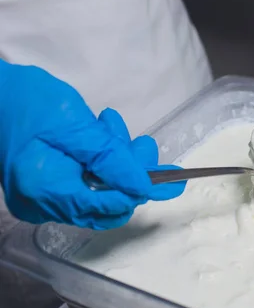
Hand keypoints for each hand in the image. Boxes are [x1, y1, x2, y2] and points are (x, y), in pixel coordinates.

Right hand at [0, 60, 184, 229]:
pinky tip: (98, 134)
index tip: (174, 181)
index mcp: (48, 192)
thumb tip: (144, 188)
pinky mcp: (43, 188)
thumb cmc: (25, 101)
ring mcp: (41, 199)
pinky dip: (98, 161)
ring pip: (98, 191)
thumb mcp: (74, 126)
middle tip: (142, 142)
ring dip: (115, 161)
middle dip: (130, 173)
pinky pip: (83, 183)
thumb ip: (111, 160)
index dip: (142, 191)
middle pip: (106, 203)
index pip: (109, 206)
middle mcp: (43, 206)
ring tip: (108, 124)